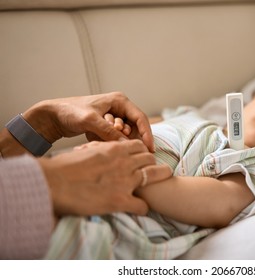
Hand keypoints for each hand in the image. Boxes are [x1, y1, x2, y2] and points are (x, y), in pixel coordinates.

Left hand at [23, 92, 154, 151]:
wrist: (52, 116)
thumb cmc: (70, 111)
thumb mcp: (91, 121)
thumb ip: (109, 132)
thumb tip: (127, 144)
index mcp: (119, 101)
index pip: (140, 118)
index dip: (147, 134)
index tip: (150, 148)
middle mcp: (119, 108)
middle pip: (134, 128)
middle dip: (124, 137)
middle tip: (111, 140)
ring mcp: (113, 118)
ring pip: (123, 135)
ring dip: (113, 139)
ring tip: (95, 135)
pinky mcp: (106, 127)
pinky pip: (114, 138)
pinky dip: (106, 140)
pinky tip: (91, 136)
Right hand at [38, 140, 171, 215]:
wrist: (54, 183)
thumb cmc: (63, 167)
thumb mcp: (85, 152)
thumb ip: (99, 150)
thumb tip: (100, 150)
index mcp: (114, 149)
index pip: (138, 145)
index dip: (143, 151)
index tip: (143, 156)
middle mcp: (124, 163)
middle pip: (149, 159)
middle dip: (153, 163)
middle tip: (155, 168)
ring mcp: (125, 181)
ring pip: (154, 175)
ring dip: (160, 177)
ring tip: (165, 178)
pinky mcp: (120, 201)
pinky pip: (142, 206)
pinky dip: (143, 208)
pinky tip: (140, 209)